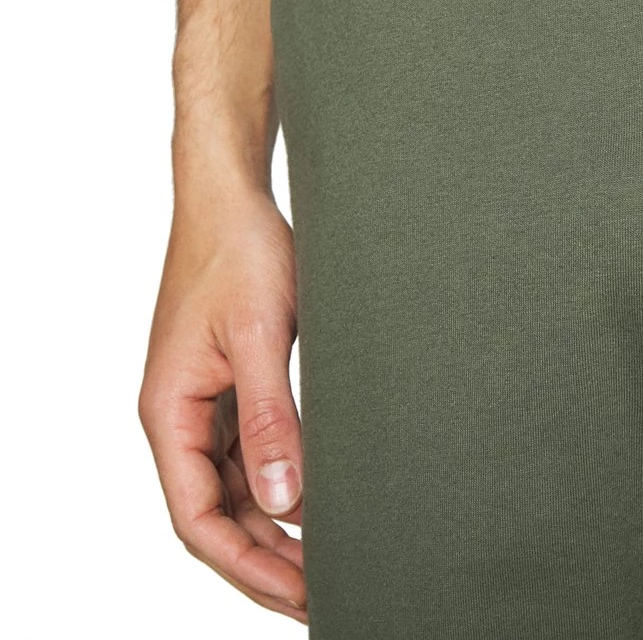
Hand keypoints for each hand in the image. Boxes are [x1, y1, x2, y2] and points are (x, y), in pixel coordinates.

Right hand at [138, 187, 307, 621]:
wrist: (231, 192)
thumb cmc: (238, 249)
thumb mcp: (262, 335)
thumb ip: (270, 419)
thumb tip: (284, 503)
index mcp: (170, 410)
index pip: (198, 519)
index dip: (247, 566)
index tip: (300, 594)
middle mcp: (179, 414)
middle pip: (215, 513)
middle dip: (265, 559)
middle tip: (326, 592)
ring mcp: (202, 399)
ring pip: (232, 486)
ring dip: (274, 525)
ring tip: (329, 557)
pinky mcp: (227, 381)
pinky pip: (247, 450)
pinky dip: (279, 480)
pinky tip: (317, 496)